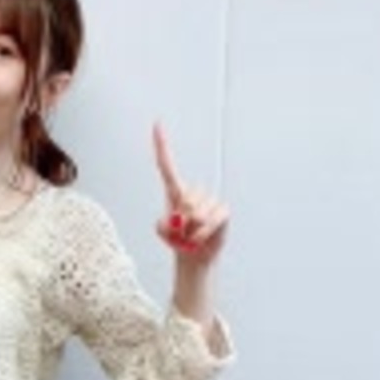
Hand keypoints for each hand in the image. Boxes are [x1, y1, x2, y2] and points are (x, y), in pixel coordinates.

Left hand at [152, 121, 228, 264]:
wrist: (194, 255)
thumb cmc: (178, 240)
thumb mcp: (163, 233)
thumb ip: (163, 226)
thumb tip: (176, 220)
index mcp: (174, 192)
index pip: (166, 165)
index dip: (161, 145)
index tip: (157, 124)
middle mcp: (192, 191)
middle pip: (184, 199)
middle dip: (180, 220)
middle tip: (181, 232)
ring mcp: (209, 200)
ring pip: (197, 213)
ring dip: (191, 230)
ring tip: (192, 235)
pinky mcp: (223, 210)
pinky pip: (210, 220)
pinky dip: (203, 233)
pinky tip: (203, 236)